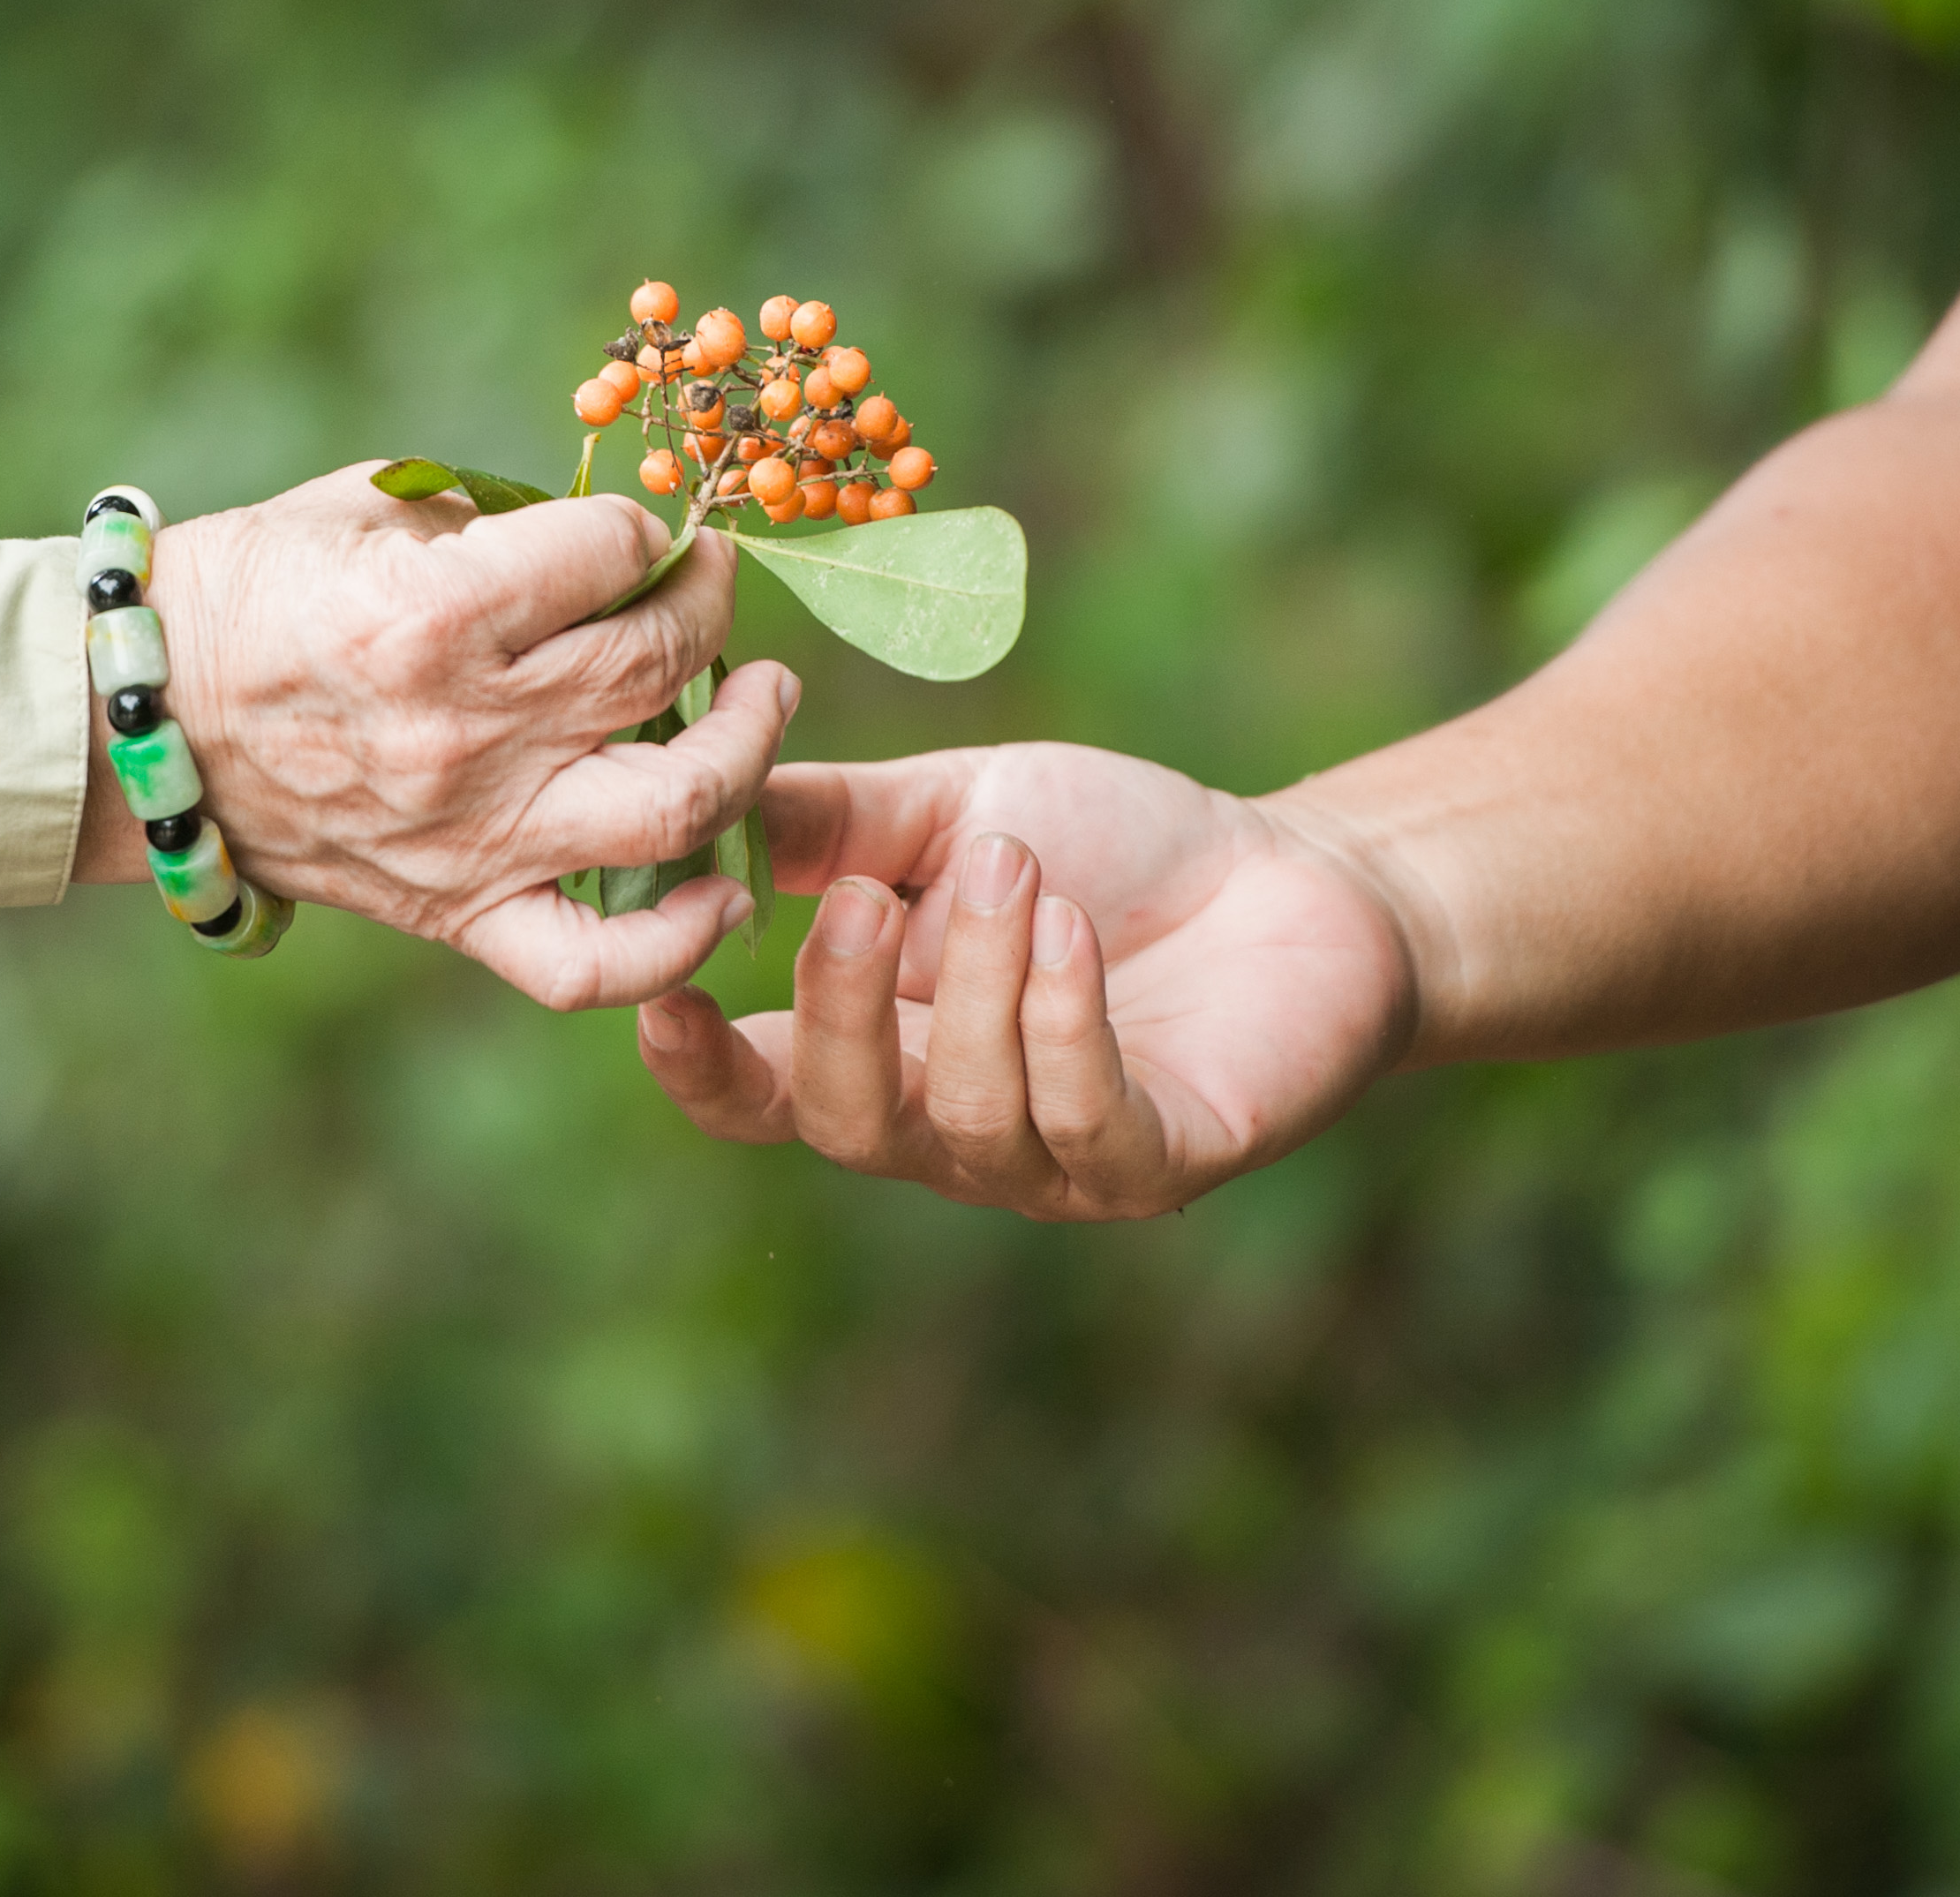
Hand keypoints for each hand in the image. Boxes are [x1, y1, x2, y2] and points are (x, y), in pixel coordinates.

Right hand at [77, 467, 796, 1008]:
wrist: (137, 721)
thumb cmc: (244, 596)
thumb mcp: (362, 511)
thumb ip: (491, 517)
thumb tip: (609, 535)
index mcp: (434, 611)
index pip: (613, 551)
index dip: (644, 527)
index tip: (636, 531)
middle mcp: (470, 729)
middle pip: (662, 659)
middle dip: (708, 602)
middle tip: (705, 586)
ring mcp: (475, 832)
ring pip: (679, 803)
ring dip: (751, 742)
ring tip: (765, 695)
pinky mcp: (461, 911)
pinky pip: (597, 963)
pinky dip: (680, 942)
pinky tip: (723, 887)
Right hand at [631, 745, 1416, 1217]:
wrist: (1296, 875)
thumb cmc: (1112, 846)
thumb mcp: (956, 809)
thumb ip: (832, 821)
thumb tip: (701, 794)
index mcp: (876, 1047)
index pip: (758, 1094)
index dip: (698, 1070)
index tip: (663, 996)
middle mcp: (945, 1127)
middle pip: (840, 1120)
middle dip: (839, 1012)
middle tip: (864, 900)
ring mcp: (1049, 1161)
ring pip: (964, 1111)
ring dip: (979, 980)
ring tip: (1016, 866)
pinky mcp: (1155, 1164)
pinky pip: (1082, 1122)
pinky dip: (1063, 1023)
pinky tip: (1071, 932)